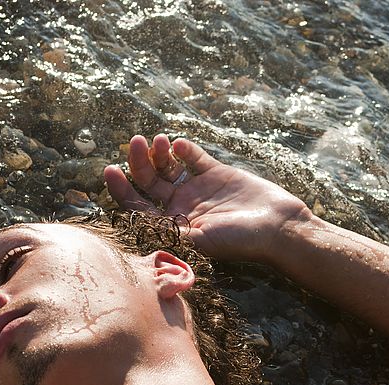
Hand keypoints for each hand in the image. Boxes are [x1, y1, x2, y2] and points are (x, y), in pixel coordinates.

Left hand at [104, 134, 311, 262]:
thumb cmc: (239, 240)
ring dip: (158, 153)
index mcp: (173, 227)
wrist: (278, 227)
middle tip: (135, 142)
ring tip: (158, 140)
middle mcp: (181, 208)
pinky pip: (194, 158)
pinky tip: (180, 145)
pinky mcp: (217, 175)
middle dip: (138, 163)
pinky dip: (184, 149)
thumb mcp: (199, 240)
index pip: (137, 207)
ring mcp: (198, 190)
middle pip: (149, 183)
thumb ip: (169, 230)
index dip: (121, 190)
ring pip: (167, 167)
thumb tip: (135, 222)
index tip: (110, 170)